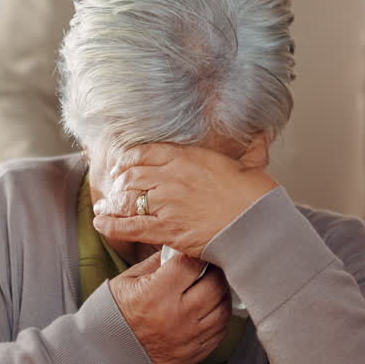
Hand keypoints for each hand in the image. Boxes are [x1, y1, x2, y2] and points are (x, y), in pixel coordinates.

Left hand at [92, 143, 278, 257]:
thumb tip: (263, 133)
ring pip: (127, 198)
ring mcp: (167, 204)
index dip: (129, 158)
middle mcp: (172, 177)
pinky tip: (101, 223)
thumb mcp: (252, 164)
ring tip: (105, 206)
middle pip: (131, 174)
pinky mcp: (166, 230)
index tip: (124, 164)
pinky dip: (112, 225)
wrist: (257, 225)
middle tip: (113, 186)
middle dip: (118, 180)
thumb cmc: (257, 196)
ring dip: (113, 202)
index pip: (146, 152)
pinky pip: (130, 226)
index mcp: (188, 157)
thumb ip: (251, 148)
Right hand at [108, 250, 231, 363]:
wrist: (105, 352)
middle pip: (214, 285)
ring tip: (211, 287)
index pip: (192, 264)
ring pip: (223, 308)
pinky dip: (219, 317)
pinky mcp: (193, 354)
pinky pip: (220, 331)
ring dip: (221, 294)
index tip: (198, 252)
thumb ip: (158, 262)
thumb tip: (181, 248)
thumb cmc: (115, 313)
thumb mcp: (129, 280)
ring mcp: (187, 337)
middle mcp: (176, 316)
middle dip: (214, 272)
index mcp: (157, 294)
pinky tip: (210, 309)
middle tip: (209, 268)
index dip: (198, 255)